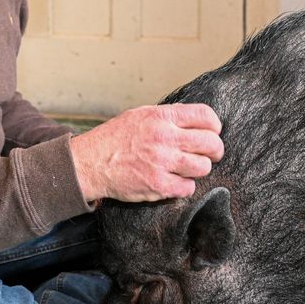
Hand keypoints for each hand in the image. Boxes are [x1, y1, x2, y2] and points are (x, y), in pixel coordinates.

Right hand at [69, 104, 223, 202]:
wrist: (90, 163)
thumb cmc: (114, 138)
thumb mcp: (140, 115)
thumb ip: (168, 117)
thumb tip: (195, 121)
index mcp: (162, 117)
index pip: (206, 116)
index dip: (215, 126)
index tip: (212, 133)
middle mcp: (165, 138)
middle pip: (211, 143)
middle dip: (215, 151)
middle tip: (209, 155)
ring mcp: (162, 162)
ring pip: (203, 167)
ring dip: (199, 169)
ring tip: (188, 168)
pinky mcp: (158, 185)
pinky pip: (188, 187)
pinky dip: (184, 186)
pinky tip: (174, 181)